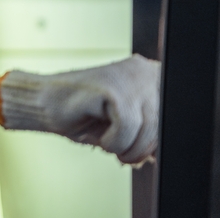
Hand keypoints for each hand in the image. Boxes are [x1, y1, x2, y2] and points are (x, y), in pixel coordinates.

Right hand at [0, 54, 159, 164]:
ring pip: (149, 129)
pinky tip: (98, 133)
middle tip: (121, 148)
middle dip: (143, 147)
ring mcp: (128, 77)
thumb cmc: (81, 114)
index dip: (159, 139)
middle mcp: (143, 70)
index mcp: (149, 74)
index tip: (146, 150)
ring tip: (107, 140)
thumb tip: (166, 149)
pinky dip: (112, 141)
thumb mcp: (128, 124)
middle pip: (164, 125)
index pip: (177, 112)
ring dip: (126, 147)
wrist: (42, 103)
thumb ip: (152, 129)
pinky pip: (127, 128)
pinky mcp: (112, 88)